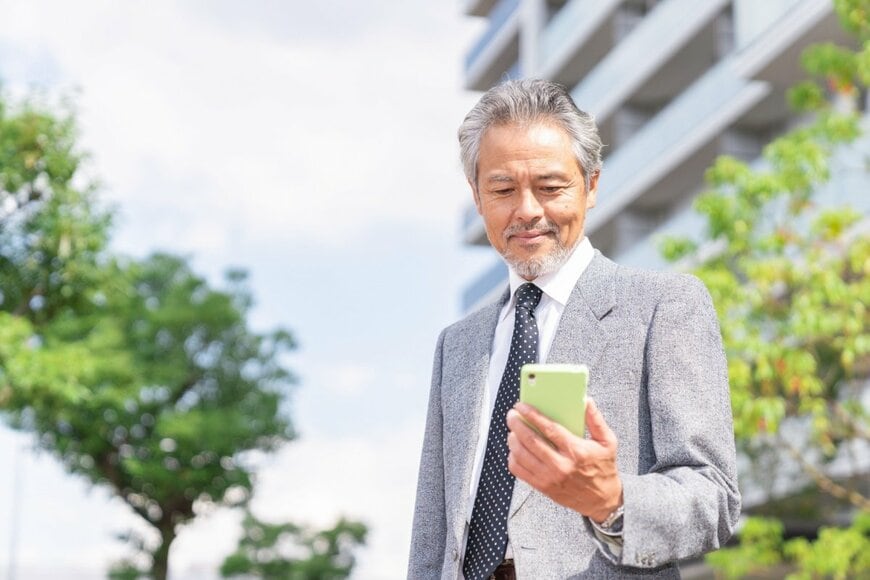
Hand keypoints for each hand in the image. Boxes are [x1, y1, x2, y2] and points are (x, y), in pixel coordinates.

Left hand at [506, 398, 622, 522]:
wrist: (602, 500)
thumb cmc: (604, 468)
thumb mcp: (607, 442)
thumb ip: (595, 420)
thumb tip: (586, 400)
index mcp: (576, 451)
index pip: (549, 429)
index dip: (532, 415)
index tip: (521, 406)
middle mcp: (561, 465)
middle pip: (530, 441)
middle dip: (517, 425)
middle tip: (511, 415)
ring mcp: (549, 478)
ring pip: (521, 455)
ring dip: (512, 440)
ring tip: (512, 430)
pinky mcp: (542, 487)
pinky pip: (519, 471)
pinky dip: (513, 458)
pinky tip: (515, 449)